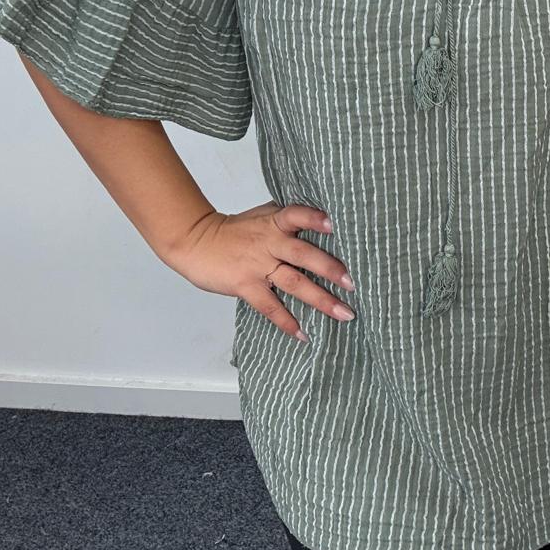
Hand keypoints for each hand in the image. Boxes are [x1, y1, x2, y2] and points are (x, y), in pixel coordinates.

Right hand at [165, 200, 355, 343]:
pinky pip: (270, 306)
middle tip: (354, 283)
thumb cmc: (234, 230)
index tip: (335, 225)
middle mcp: (270, 242)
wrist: (195, 240)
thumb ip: (288, 220)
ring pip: (295, 283)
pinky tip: (303, 334)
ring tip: (344, 313)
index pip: (298, 214)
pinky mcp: (246, 285)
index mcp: (275, 222)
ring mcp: (258, 265)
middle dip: (331, 268)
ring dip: (321, 299)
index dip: (315, 219)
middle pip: (304, 254)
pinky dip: (287, 321)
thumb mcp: (262, 216)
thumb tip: (323, 221)